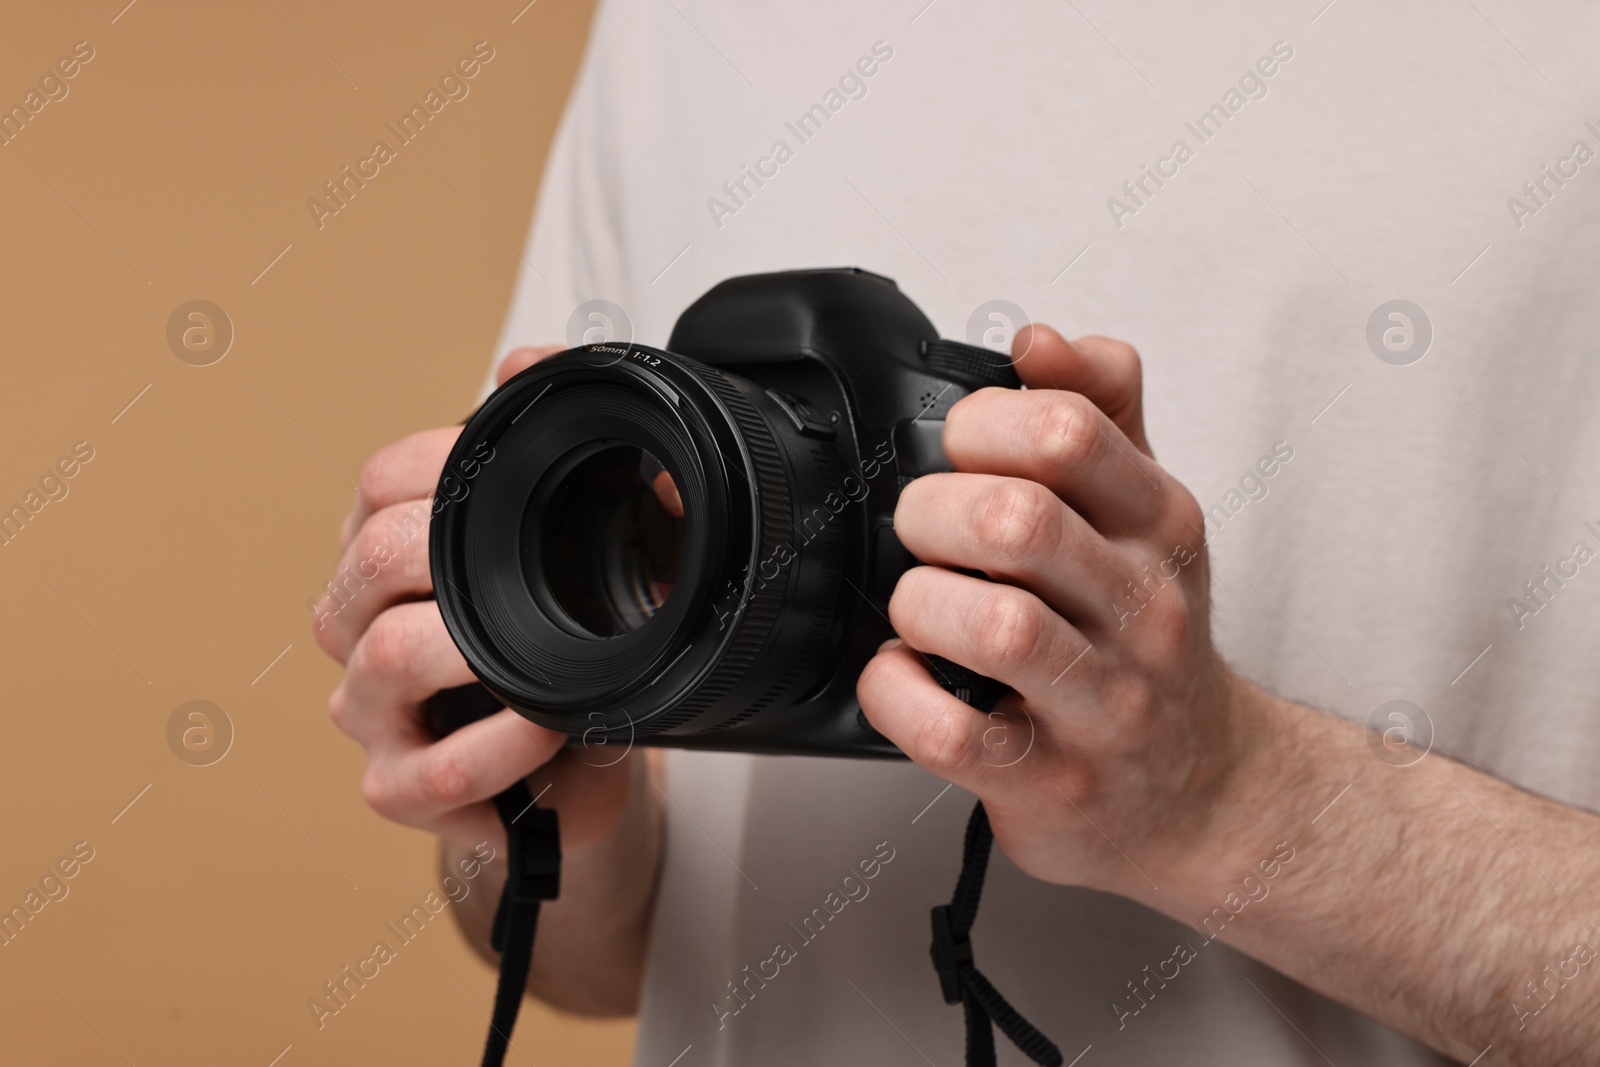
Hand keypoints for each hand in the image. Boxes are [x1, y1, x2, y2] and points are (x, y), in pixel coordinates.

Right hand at [315, 345, 633, 850]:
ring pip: (383, 657)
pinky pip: (432, 768)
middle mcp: (363, 623)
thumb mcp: (570, 538)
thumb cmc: (564, 644)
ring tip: (551, 656)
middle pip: (370, 560)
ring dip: (474, 650)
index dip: (451, 460)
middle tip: (546, 564)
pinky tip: (547, 729)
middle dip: (457, 553)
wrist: (581, 762)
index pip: (383, 480)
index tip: (532, 472)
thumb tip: (526, 363)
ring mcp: (374, 709)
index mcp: (391, 550)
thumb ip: (540, 440)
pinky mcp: (401, 787)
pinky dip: (498, 745)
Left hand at [858, 325, 1261, 896]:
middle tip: (924, 533)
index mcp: (1161, 525)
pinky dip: (899, 694)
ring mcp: (1103, 703)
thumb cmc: (1148, 639)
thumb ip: (1100, 409)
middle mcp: (1143, 610)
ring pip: (989, 625)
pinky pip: (951, 731)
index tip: (961, 451)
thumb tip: (1038, 337)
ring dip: (920, 603)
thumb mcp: (1147, 512)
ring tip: (921, 607)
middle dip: (933, 513)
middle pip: (1016, 519)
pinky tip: (904, 675)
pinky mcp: (1051, 780)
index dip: (983, 425)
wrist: (1204, 790)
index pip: (1069, 431)